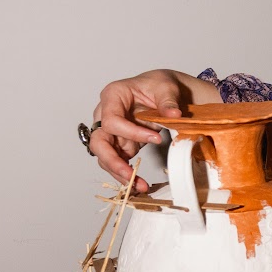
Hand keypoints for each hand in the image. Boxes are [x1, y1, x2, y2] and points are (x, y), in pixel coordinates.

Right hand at [88, 69, 207, 192]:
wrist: (161, 92)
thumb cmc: (158, 85)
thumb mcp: (166, 87)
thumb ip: (168, 100)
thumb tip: (174, 114)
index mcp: (112, 95)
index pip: (111, 120)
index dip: (130, 133)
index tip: (156, 139)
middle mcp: (105, 114)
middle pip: (98, 142)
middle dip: (112, 161)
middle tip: (130, 174)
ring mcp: (110, 131)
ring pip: (104, 156)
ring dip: (120, 173)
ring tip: (139, 186)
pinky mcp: (119, 144)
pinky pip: (117, 161)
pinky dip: (127, 174)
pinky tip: (138, 184)